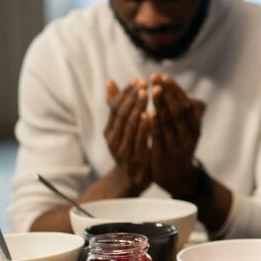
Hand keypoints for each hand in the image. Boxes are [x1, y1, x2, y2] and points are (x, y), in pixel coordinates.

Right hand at [104, 79, 151, 193]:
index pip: (115, 108)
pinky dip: (144, 127)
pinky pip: (139, 141)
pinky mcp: (135, 160)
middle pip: (122, 115)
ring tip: (147, 94)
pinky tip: (151, 114)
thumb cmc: (129, 149)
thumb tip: (110, 81)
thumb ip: (117, 107)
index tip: (137, 80)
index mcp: (109, 132)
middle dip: (133, 98)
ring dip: (138, 108)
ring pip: (129, 126)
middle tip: (144, 84)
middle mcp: (113, 141)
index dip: (125, 93)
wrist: (131, 180)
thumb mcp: (122, 129)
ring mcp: (123, 151)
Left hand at [149, 74, 205, 197]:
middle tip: (155, 77)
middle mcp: (189, 137)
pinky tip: (146, 112)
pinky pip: (158, 137)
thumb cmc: (181, 150)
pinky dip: (153, 124)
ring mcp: (177, 147)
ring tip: (151, 89)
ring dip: (160, 104)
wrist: (179, 179)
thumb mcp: (190, 133)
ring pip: (169, 122)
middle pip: (178, 111)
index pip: (186, 105)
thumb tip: (191, 96)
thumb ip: (191, 116)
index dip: (175, 90)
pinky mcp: (165, 156)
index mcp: (195, 128)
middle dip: (167, 93)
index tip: (164, 77)